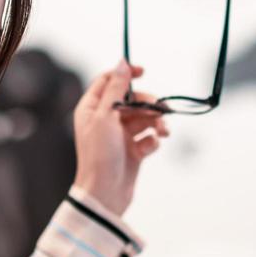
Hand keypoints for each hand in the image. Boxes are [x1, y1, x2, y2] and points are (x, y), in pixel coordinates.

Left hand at [72, 59, 169, 216]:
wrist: (105, 194)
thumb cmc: (99, 155)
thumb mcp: (106, 117)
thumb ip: (116, 89)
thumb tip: (122, 62)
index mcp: (91, 108)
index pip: (109, 81)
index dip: (125, 74)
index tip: (143, 72)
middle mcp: (105, 119)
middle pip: (133, 99)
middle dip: (149, 104)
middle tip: (161, 111)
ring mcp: (120, 135)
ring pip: (144, 118)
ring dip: (156, 123)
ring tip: (164, 132)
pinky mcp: (133, 150)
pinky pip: (148, 137)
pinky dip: (152, 141)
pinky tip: (149, 149)